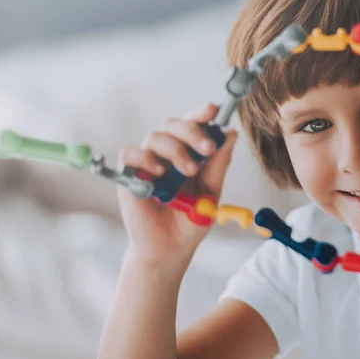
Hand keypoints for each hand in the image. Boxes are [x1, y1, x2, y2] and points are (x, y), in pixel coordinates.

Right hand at [117, 102, 237, 268]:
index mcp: (187, 152)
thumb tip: (231, 134)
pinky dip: (145, 157)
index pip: (192, 124)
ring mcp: (147, 162)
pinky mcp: (128, 176)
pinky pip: (130, 154)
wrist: (171, 248)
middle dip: (192, 131)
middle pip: (173, 124)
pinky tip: (160, 172)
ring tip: (190, 170)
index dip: (201, 113)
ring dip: (175, 149)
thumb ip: (218, 165)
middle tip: (207, 148)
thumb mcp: (211, 192)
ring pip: (155, 136)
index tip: (213, 109)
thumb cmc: (190, 220)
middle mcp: (166, 153)